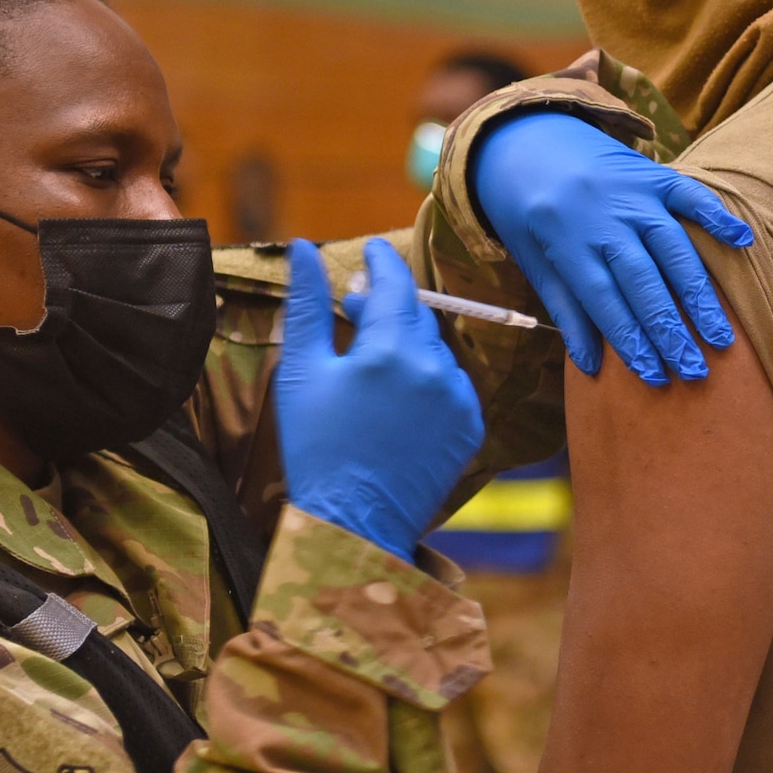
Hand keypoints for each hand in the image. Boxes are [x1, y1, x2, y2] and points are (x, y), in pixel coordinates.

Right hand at [275, 238, 485, 559]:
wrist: (352, 525)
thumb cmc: (316, 448)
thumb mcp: (301, 371)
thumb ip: (308, 303)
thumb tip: (304, 247)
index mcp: (392, 349)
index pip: (396, 283)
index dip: (382, 261)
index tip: (371, 249)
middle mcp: (435, 368)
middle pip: (415, 316)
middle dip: (387, 307)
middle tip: (355, 306)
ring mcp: (458, 399)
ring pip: (434, 349)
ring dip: (407, 344)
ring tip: (372, 362)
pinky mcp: (470, 428)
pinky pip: (450, 385)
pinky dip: (427, 379)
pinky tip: (396, 398)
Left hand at [471, 111, 753, 383]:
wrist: (527, 139)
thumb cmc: (529, 212)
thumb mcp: (534, 260)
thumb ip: (566, 308)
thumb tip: (591, 366)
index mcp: (563, 237)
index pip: (603, 299)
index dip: (630, 340)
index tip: (654, 376)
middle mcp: (601, 213)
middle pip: (642, 280)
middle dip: (669, 330)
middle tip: (694, 371)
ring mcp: (631, 190)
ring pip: (672, 246)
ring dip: (699, 294)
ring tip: (721, 337)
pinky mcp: (653, 172)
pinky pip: (690, 193)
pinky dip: (717, 216)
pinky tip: (742, 242)